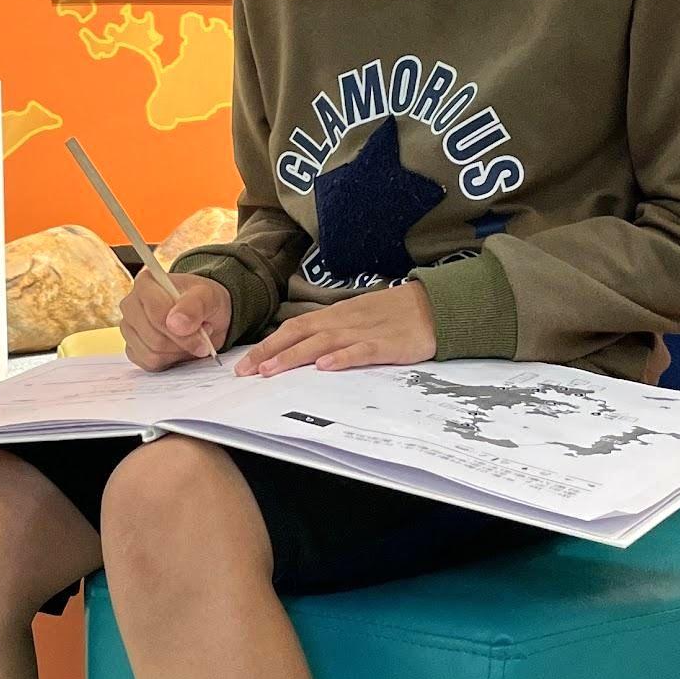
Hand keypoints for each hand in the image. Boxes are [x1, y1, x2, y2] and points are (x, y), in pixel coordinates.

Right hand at [119, 273, 231, 370]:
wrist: (205, 315)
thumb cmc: (204, 301)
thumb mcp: (209, 297)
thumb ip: (195, 306)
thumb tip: (176, 324)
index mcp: (146, 283)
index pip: (157, 314)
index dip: (183, 331)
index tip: (204, 334)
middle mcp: (130, 304)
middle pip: (154, 338)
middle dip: (183, 343)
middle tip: (202, 335)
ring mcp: (128, 328)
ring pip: (151, 354)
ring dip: (178, 352)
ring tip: (190, 338)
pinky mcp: (132, 349)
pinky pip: (148, 364)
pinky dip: (169, 360)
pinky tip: (178, 348)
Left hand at [237, 281, 435, 377]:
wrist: (435, 306)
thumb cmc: (393, 315)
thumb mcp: (357, 319)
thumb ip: (331, 333)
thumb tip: (301, 352)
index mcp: (335, 315)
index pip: (294, 328)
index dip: (268, 344)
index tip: (245, 364)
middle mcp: (344, 321)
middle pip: (300, 334)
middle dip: (271, 352)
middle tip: (246, 372)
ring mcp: (365, 332)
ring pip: (323, 342)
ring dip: (295, 356)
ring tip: (272, 370)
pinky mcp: (387, 344)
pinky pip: (361, 351)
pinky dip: (342, 358)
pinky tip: (324, 367)